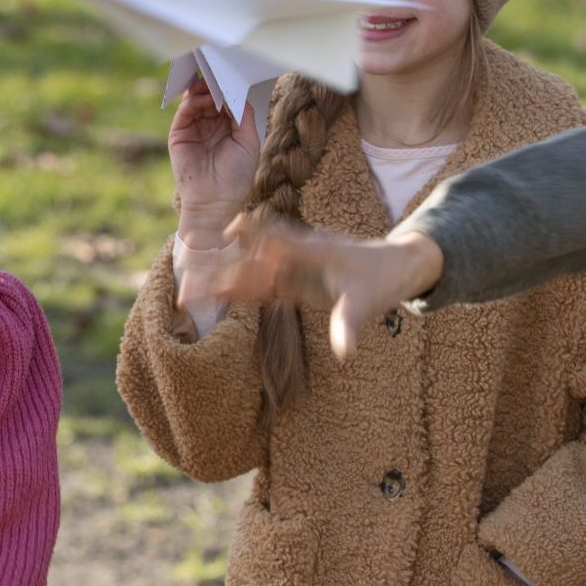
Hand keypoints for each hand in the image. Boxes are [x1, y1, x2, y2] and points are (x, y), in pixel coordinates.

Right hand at [168, 77, 259, 246]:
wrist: (213, 201)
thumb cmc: (236, 176)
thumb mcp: (249, 143)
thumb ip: (244, 116)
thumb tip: (237, 93)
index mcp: (230, 128)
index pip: (230, 101)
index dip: (232, 88)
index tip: (235, 73)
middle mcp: (212, 125)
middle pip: (214, 97)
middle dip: (217, 84)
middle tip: (220, 70)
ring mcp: (195, 128)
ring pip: (198, 100)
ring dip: (205, 88)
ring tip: (211, 80)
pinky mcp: (180, 132)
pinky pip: (185, 110)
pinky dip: (192, 98)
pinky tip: (201, 92)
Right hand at [211, 216, 441, 358]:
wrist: (397, 267)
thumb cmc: (383, 276)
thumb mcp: (367, 301)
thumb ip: (351, 324)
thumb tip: (344, 352)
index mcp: (312, 249)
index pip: (274, 237)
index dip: (251, 233)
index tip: (225, 232)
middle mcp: (297, 255)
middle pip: (251, 261)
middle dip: (221, 272)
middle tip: (189, 288)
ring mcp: (294, 268)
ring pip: (252, 274)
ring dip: (224, 283)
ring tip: (190, 296)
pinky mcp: (296, 282)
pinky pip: (264, 286)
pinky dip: (241, 291)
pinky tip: (219, 297)